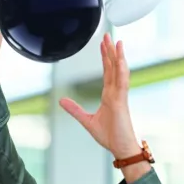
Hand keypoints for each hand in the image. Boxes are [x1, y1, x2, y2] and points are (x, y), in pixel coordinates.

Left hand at [60, 33, 138, 158]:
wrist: (121, 149)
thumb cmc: (110, 136)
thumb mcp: (87, 121)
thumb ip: (75, 109)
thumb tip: (62, 100)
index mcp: (109, 95)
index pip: (107, 72)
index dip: (105, 57)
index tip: (104, 44)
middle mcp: (115, 93)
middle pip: (113, 67)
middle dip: (110, 51)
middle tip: (108, 35)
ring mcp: (120, 97)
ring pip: (119, 72)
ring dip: (118, 56)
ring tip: (117, 42)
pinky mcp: (121, 103)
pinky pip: (122, 84)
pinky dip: (122, 71)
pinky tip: (121, 60)